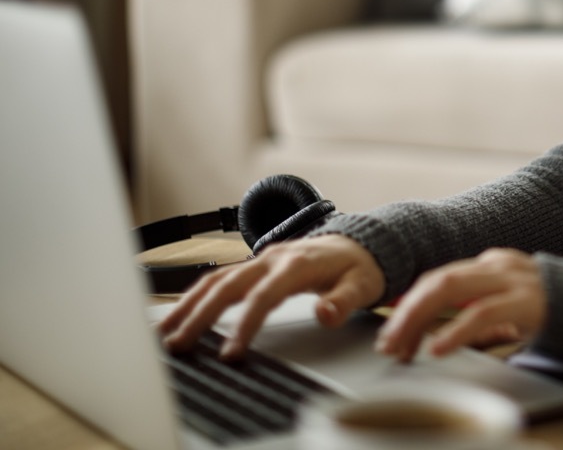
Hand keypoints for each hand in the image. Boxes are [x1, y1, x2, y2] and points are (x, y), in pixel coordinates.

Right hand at [158, 234, 385, 359]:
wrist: (360, 244)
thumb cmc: (360, 268)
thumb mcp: (362, 285)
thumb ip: (345, 301)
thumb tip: (325, 313)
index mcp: (297, 264)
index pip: (264, 296)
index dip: (245, 324)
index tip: (230, 354)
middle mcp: (273, 258)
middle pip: (228, 285)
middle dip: (200, 316)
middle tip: (178, 345)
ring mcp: (261, 259)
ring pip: (216, 279)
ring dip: (188, 305)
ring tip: (164, 332)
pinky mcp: (255, 266)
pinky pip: (220, 278)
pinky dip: (196, 296)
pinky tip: (180, 314)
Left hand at [375, 248, 545, 362]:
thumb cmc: (555, 310)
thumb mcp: (510, 309)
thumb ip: (479, 314)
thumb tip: (438, 333)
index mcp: (491, 266)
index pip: (439, 279)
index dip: (410, 304)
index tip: (392, 332)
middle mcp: (497, 266)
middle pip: (437, 280)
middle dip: (406, 312)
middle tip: (388, 343)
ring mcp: (512, 279)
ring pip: (450, 288)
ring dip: (419, 319)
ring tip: (402, 346)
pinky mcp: (527, 300)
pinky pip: (483, 313)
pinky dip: (455, 331)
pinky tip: (439, 348)